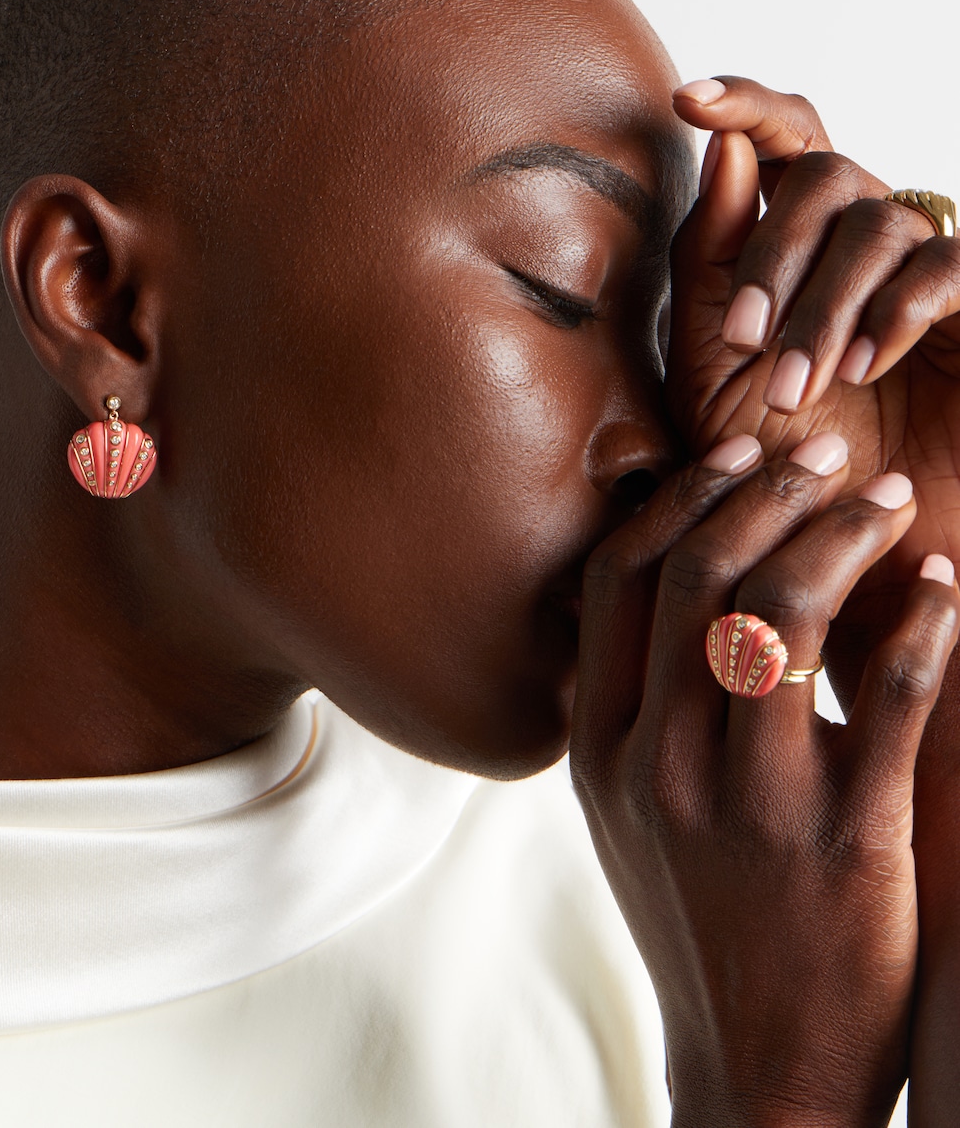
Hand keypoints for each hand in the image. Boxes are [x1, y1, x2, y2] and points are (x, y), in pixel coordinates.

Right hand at [570, 434, 959, 1127]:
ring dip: (842, 536)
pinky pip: (892, 700)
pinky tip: (945, 587)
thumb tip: (663, 593)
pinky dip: (922, 623)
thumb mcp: (624, 815)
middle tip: (823, 455)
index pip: (618, 581)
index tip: (735, 455)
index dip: (680, 500)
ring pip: (781, 618)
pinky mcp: (844, 842)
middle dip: (764, 492)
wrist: (757, 1068)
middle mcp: (657, 765)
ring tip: (887, 501)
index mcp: (596, 749)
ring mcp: (745, 805)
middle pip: (697, 578)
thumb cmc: (696, 922)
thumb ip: (628, 709)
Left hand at [663, 77, 959, 705]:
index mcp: (797, 244)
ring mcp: (924, 270)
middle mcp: (862, 242)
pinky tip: (863, 365)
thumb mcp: (712, 365)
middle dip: (775, 254)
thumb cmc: (771, 455)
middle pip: (827, 172)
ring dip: (824, 302)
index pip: (787, 140)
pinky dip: (892, 308)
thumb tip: (726, 152)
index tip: (683, 98)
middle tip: (746, 342)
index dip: (745, 103)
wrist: (844, 538)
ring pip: (879, 221)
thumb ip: (709, 261)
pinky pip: (944, 266)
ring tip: (798, 386)